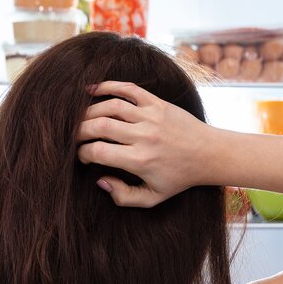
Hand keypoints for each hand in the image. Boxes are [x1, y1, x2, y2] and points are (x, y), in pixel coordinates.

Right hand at [77, 81, 213, 207]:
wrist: (209, 154)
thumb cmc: (179, 178)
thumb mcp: (153, 198)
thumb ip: (124, 196)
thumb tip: (101, 180)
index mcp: (139, 160)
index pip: (97, 151)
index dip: (82, 153)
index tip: (82, 156)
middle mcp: (144, 136)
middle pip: (98, 126)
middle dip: (78, 131)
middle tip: (73, 136)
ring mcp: (151, 116)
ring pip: (110, 106)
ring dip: (89, 110)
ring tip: (80, 118)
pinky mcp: (157, 103)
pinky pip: (128, 89)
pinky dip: (108, 86)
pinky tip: (92, 90)